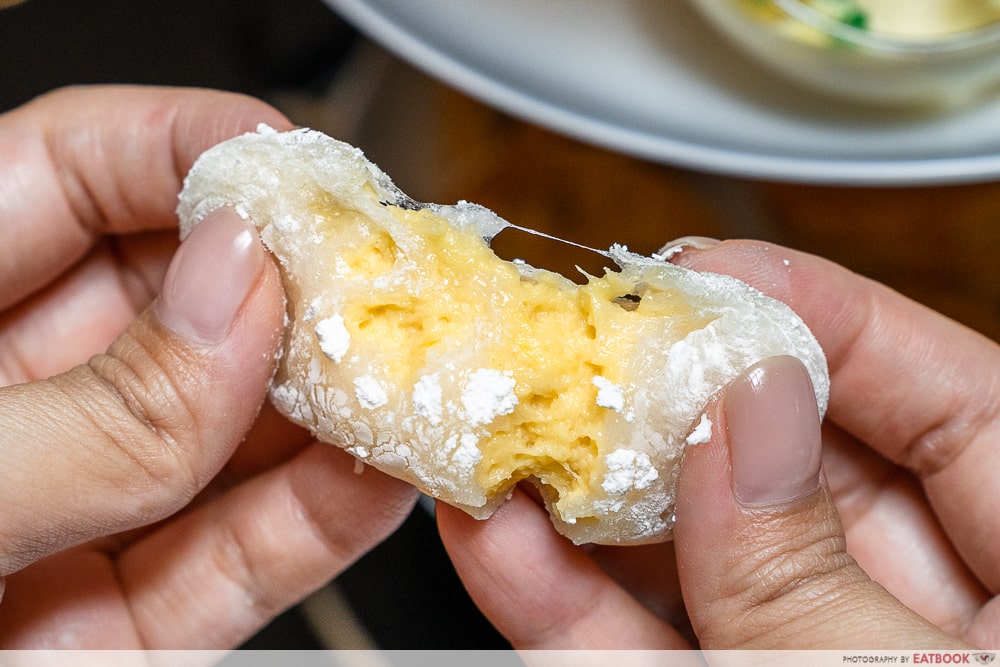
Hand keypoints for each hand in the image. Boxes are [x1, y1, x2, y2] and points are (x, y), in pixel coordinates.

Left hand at [0, 86, 417, 647]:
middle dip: (289, 289)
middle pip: (175, 302)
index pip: (66, 173)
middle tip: (377, 288)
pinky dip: (314, 524)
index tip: (296, 167)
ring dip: (326, 412)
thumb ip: (84, 412)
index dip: (189, 150)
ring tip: (404, 385)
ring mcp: (69, 512)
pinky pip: (230, 557)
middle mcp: (4, 405)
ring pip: (223, 436)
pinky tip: (376, 483)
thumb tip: (235, 298)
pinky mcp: (113, 621)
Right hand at [437, 238, 997, 648]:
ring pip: (695, 564)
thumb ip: (812, 570)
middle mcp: (920, 612)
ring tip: (505, 433)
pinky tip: (495, 540)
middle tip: (586, 350)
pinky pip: (641, 651)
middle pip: (795, 471)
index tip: (715, 274)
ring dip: (585, 505)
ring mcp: (810, 656)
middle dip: (679, 409)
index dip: (831, 320)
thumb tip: (745, 411)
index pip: (951, 402)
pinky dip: (561, 603)